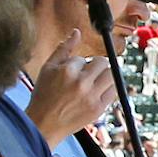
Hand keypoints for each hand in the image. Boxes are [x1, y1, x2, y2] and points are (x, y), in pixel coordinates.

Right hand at [25, 28, 115, 144]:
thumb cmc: (43, 96)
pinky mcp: (98, 109)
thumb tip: (77, 32)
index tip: (73, 72)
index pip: (84, 58)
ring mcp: (91, 97)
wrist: (43, 125)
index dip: (79, 64)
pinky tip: (97, 92)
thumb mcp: (47, 68)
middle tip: (88, 74)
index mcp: (67, 70)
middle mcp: (81, 83)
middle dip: (96, 66)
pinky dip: (108, 89)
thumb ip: (63, 49)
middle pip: (103, 63)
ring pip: (112, 75)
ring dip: (105, 76)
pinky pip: (114, 92)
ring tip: (94, 82)